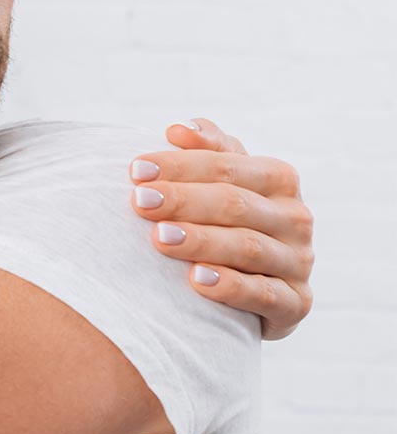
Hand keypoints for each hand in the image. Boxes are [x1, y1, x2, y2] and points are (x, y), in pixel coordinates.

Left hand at [129, 118, 314, 339]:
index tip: (136, 170)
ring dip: (201, 241)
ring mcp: (298, 262)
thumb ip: (208, 152)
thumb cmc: (226, 223)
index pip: (229, 166)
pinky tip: (196, 280)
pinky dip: (230, 286)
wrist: (254, 291)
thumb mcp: (222, 183)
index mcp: (278, 180)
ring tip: (159, 238)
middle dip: (183, 201)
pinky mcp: (296, 303)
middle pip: (236, 204)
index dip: (182, 166)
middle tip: (138, 202)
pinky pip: (265, 294)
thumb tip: (178, 129)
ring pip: (248, 247)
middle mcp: (295, 218)